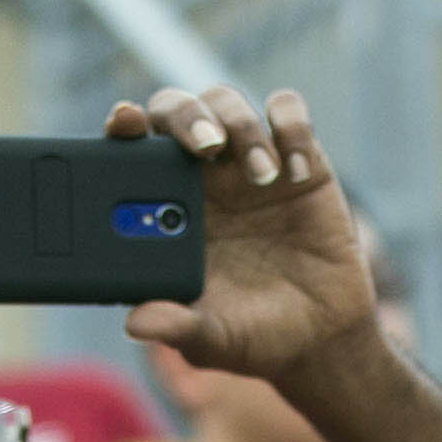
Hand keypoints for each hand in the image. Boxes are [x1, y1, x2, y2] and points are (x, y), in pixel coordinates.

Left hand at [110, 88, 380, 384]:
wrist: (317, 336)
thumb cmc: (252, 335)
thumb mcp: (211, 339)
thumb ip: (175, 326)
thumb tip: (136, 322)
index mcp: (166, 207)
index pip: (134, 150)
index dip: (124, 126)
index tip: (125, 122)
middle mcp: (202, 176)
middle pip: (178, 110)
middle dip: (185, 114)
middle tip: (206, 145)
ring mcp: (248, 162)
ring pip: (228, 102)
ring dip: (241, 125)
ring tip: (262, 175)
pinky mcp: (299, 160)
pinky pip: (288, 113)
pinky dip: (291, 127)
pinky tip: (296, 171)